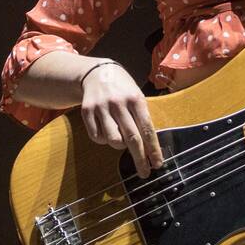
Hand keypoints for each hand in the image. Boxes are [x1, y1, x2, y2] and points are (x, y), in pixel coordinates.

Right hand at [81, 61, 163, 178]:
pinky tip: (106, 131)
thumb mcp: (137, 96)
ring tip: (121, 140)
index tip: (157, 163)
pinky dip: (103, 139)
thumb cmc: (122, 88)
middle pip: (132, 138)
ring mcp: (101, 107)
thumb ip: (143, 117)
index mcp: (135, 98)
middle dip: (140, 158)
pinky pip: (97, 137)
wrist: (97, 72)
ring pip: (113, 140)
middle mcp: (118, 103)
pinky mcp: (87, 111)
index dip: (153, 148)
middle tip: (144, 172)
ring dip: (119, 146)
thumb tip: (151, 146)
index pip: (147, 128)